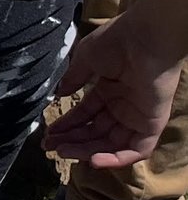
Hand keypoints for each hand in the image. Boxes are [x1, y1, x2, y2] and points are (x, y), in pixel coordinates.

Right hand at [47, 8, 186, 168]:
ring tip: (64, 152)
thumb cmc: (115, 43)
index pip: (85, 114)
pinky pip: (135, 149)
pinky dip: (116, 158)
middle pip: (96, 131)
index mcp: (108, 90)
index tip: (48, 133)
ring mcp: (137, 117)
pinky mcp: (151, 125)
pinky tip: (93, 160)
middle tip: (51, 147)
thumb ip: (74, 79)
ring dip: (88, 151)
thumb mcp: (86, 59)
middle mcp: (122, 106)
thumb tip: (59, 94)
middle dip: (73, 140)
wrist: (143, 40)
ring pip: (112, 143)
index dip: (67, 124)